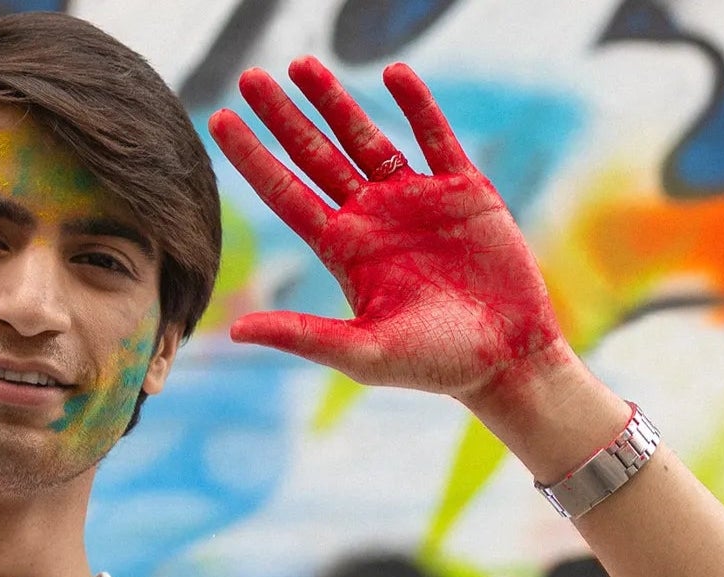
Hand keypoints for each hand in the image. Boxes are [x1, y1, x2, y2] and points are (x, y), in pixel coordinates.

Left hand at [209, 60, 566, 408]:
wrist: (504, 358)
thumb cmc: (431, 365)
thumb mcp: (361, 353)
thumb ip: (302, 335)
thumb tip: (236, 332)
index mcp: (344, 252)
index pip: (286, 195)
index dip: (253, 158)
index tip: (219, 122)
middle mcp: (373, 219)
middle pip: (316, 156)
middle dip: (284, 117)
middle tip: (250, 77)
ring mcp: (416, 200)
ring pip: (366, 138)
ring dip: (336, 101)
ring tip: (303, 64)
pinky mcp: (463, 191)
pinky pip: (435, 136)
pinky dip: (416, 105)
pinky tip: (393, 76)